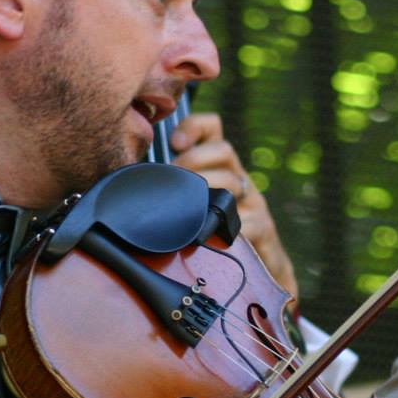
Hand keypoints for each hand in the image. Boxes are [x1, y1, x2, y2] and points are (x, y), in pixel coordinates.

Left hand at [169, 112, 298, 296]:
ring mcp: (254, 202)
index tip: (174, 142)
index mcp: (222, 168)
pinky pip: (245, 222)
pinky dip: (226, 229)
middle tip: (174, 180)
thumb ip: (175, 194)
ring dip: (205, 190)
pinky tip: (210, 237)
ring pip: (232, 182)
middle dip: (194, 161)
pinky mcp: (263, 228)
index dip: (194, 126)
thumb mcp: (196, 209)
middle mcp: (241, 179)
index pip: (213, 130)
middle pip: (224, 150)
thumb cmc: (218, 237)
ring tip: (187, 208)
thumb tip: (134, 186)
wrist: (263, 270)